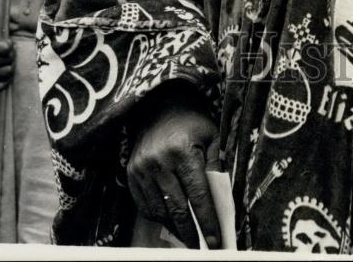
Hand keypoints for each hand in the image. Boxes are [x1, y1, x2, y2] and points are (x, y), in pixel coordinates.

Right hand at [0, 12, 14, 90]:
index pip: (6, 48)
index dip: (10, 44)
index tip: (7, 42)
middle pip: (9, 61)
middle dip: (11, 55)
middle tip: (9, 52)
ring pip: (7, 72)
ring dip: (10, 65)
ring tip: (7, 60)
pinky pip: (0, 86)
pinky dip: (6, 80)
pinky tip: (5, 71)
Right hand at [127, 82, 220, 248]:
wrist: (159, 106)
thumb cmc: (191, 122)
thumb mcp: (212, 135)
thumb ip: (216, 165)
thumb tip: (221, 200)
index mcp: (183, 151)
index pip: (198, 196)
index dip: (207, 221)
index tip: (216, 241)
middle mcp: (159, 161)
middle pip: (177, 208)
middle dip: (192, 232)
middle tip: (202, 247)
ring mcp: (142, 168)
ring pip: (159, 210)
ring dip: (175, 227)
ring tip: (188, 236)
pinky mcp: (131, 173)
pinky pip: (144, 205)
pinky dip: (158, 217)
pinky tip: (170, 221)